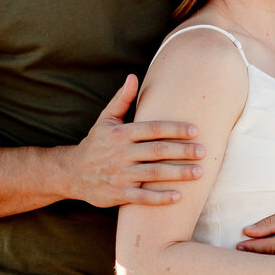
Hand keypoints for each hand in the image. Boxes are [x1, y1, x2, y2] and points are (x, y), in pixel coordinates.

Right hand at [66, 77, 203, 207]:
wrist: (71, 173)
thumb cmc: (95, 144)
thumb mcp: (105, 120)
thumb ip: (121, 100)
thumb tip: (133, 76)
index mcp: (120, 133)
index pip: (152, 129)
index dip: (174, 129)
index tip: (195, 130)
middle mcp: (120, 153)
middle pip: (157, 151)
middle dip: (182, 151)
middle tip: (204, 151)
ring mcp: (119, 175)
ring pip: (153, 173)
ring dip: (178, 174)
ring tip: (199, 172)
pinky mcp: (118, 194)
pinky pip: (142, 197)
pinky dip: (160, 198)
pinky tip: (178, 196)